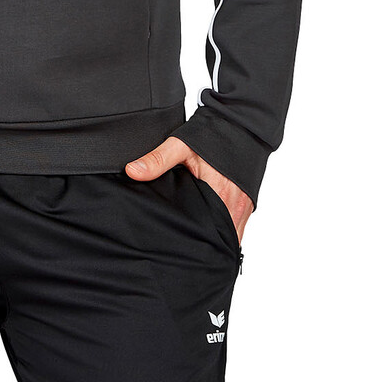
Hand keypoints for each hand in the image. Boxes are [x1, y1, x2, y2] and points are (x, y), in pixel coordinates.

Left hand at [125, 136, 253, 243]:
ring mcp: (243, 207)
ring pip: (230, 236)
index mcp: (218, 193)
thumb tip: (132, 172)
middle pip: (219, 238)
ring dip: (216, 242)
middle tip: (184, 256)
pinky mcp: (248, 204)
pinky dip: (225, 234)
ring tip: (197, 251)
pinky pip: (236, 228)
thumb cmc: (212, 135)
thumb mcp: (181, 145)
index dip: (194, 244)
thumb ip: (158, 159)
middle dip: (204, 248)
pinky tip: (211, 237)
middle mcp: (234, 205)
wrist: (241, 125)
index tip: (180, 252)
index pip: (206, 231)